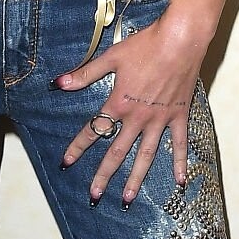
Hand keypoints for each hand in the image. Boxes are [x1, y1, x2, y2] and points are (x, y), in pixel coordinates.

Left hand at [55, 17, 206, 202]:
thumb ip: (85, 73)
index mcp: (119, 103)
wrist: (180, 40)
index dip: (78, 146)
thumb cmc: (145, 45)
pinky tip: (179, 182)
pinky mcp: (178, 116)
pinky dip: (180, 163)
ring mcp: (160, 119)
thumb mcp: (111, 57)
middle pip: (117, 151)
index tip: (66, 162)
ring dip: (135, 179)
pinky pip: (179, 144)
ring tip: (127, 198)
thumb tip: (59, 83)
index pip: (94, 130)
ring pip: (145, 155)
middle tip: (93, 196)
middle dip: (103, 175)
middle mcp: (138, 117)